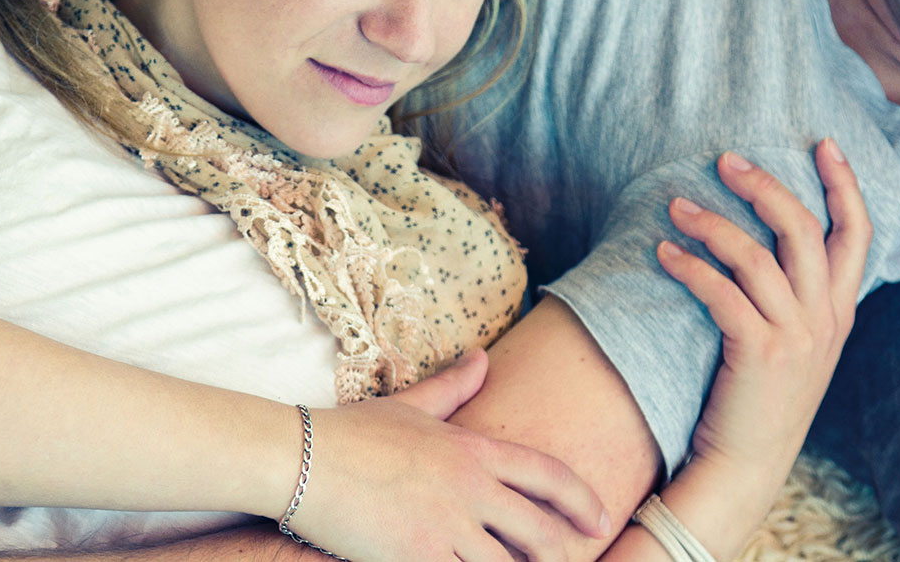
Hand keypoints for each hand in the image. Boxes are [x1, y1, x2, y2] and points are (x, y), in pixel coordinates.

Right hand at [286, 349, 611, 561]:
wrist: (300, 458)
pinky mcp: (419, 557)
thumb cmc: (351, 432)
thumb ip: (453, 387)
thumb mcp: (409, 405)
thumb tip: (483, 359)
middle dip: (560, 553)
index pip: (548, 475)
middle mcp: (470, 489)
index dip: (582, 500)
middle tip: (565, 561)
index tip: (598, 519)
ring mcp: (446, 528)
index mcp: (473, 451)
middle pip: (541, 533)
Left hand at [658, 140, 870, 472]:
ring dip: (711, 223)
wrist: (746, 461)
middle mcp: (825, 318)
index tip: (824, 143)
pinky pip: (722, 292)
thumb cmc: (757, 396)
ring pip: (758, 256)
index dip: (845, 185)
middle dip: (767, 186)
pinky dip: (690, 266)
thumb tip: (768, 245)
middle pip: (805, 230)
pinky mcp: (759, 352)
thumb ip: (795, 298)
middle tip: (726, 160)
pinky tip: (663, 254)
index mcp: (839, 311)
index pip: (857, 234)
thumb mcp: (794, 343)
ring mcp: (796, 336)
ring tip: (675, 207)